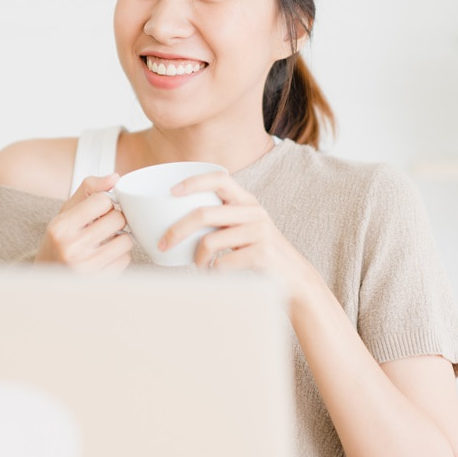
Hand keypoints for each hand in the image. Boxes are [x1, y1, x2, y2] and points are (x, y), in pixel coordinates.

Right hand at [35, 174, 131, 272]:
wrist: (48, 275)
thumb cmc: (60, 239)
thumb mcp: (66, 212)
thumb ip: (88, 190)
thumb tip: (115, 177)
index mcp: (61, 226)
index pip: (102, 200)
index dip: (105, 202)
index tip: (100, 210)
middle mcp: (71, 247)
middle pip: (117, 219)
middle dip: (115, 219)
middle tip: (105, 225)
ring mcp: (86, 267)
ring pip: (126, 241)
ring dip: (121, 239)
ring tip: (106, 241)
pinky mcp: (99, 281)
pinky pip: (125, 260)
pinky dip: (120, 256)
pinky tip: (106, 256)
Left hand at [160, 171, 324, 297]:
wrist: (294, 277)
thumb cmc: (256, 251)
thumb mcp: (241, 227)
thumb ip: (217, 218)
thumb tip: (170, 220)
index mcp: (246, 200)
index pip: (219, 179)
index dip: (193, 182)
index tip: (171, 191)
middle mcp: (254, 211)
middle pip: (203, 214)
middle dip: (177, 230)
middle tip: (163, 244)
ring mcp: (259, 231)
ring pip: (209, 241)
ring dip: (197, 258)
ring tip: (200, 266)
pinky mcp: (262, 253)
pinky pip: (222, 263)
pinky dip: (212, 272)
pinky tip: (215, 275)